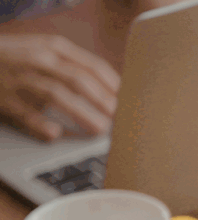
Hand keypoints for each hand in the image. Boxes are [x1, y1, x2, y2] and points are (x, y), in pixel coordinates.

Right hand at [0, 35, 118, 140]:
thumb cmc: (19, 59)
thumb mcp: (46, 52)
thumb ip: (75, 67)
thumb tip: (112, 91)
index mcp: (53, 48)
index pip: (91, 66)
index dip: (112, 85)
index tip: (126, 101)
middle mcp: (38, 60)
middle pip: (77, 80)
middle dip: (102, 101)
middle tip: (118, 118)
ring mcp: (20, 78)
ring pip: (56, 95)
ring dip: (82, 114)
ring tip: (100, 128)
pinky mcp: (5, 98)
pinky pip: (26, 113)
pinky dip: (42, 124)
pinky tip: (55, 134)